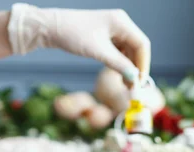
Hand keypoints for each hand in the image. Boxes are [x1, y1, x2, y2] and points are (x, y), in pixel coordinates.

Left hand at [8, 3, 150, 85]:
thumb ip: (118, 64)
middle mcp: (119, 23)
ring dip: (128, 67)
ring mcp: (112, 29)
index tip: (140, 83)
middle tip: (132, 87)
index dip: (144, 64)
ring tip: (125, 84)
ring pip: (127, 50)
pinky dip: (119, 63)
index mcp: (121, 21)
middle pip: (136, 47)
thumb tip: (135, 78)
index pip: (142, 44)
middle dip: (136, 67)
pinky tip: (117, 74)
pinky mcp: (103, 35)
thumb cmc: (72, 35)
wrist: (50, 28)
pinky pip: (118, 50)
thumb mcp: (98, 52)